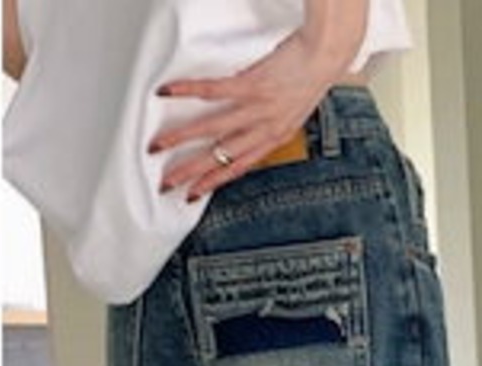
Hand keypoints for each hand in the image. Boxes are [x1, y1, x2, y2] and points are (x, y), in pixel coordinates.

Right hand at [149, 32, 344, 201]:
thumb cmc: (307, 79)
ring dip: (180, 139)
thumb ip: (268, 126)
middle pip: (220, 158)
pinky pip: (213, 91)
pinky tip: (166, 93)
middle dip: (190, 172)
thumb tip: (246, 130)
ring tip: (157, 146)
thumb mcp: (291, 113)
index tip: (191, 194)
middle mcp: (264, 129)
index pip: (237, 169)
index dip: (212, 183)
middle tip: (166, 183)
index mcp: (273, 139)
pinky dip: (188, 91)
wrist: (324, 56)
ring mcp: (257, 108)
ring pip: (212, 130)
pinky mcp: (251, 84)